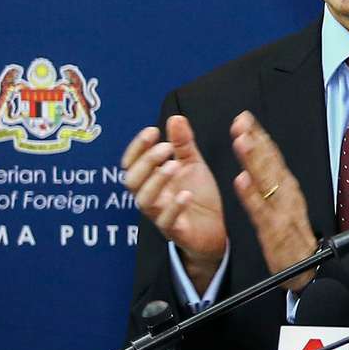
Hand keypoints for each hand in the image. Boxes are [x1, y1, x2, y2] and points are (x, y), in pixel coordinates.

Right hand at [121, 115, 226, 293]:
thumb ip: (183, 143)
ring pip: (145, 201)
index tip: (153, 131)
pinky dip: (174, 207)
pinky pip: (167, 222)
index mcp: (152, 179)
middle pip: (132, 180)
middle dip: (146, 161)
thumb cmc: (199, 196)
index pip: (131, 163)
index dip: (137, 147)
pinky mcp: (176, 231)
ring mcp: (161, 215)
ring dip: (157, 181)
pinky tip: (186, 194)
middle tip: (166, 147)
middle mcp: (152, 197)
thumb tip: (175, 117)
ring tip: (174, 165)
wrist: (217, 230)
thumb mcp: (192, 164)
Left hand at [229, 111, 317, 292]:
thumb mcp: (284, 203)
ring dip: (255, 161)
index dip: (259, 135)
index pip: (272, 155)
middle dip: (255, 141)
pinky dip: (252, 197)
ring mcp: (281, 212)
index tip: (245, 118)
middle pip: (270, 163)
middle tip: (241, 123)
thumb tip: (260, 153)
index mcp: (288, 187)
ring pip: (267, 182)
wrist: (307, 269)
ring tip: (242, 142)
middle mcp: (287, 195)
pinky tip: (242, 182)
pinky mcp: (275, 231)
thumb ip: (272, 180)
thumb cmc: (293, 235)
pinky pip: (262, 212)